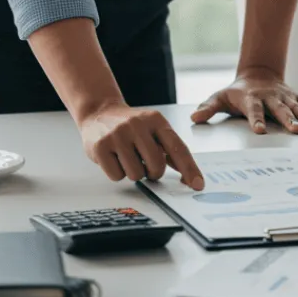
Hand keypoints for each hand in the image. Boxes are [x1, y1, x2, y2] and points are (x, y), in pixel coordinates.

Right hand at [78, 102, 203, 188]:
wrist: (99, 112)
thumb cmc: (131, 126)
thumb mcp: (153, 129)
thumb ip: (169, 149)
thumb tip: (188, 175)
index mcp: (156, 120)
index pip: (177, 147)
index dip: (189, 168)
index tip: (198, 185)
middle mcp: (138, 125)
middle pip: (157, 166)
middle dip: (153, 173)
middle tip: (145, 164)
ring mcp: (118, 135)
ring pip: (136, 174)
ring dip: (133, 173)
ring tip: (127, 157)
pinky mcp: (101, 146)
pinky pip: (117, 176)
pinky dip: (117, 173)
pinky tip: (113, 158)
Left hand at [190, 68, 297, 134]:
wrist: (257, 74)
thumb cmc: (237, 92)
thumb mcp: (220, 97)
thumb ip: (208, 108)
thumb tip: (194, 118)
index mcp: (252, 99)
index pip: (253, 111)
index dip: (255, 120)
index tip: (258, 131)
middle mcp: (270, 98)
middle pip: (279, 110)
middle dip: (287, 120)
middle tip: (295, 131)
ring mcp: (285, 98)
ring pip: (297, 108)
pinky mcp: (295, 98)